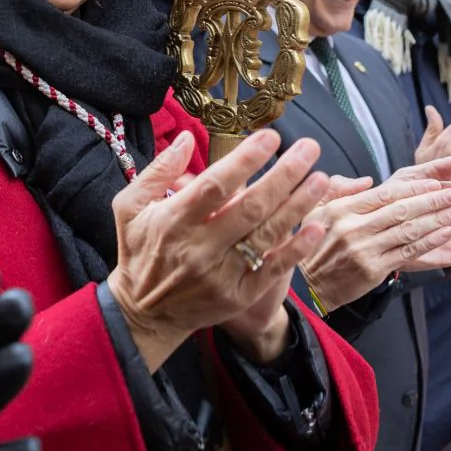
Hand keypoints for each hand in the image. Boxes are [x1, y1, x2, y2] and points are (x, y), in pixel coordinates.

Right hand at [107, 130, 331, 370]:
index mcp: (173, 221)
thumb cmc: (140, 251)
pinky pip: (272, 269)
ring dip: (297, 205)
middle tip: (309, 148)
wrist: (145, 313)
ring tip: (320, 178)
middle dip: (283, 174)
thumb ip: (158, 170)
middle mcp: (199, 248)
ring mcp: (221, 274)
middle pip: (249, 206)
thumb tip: (188, 138)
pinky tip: (314, 226)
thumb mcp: (131, 207)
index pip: (215, 185)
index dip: (245, 160)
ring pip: (266, 234)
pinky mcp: (237, 295)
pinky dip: (295, 248)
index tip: (271, 137)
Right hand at [293, 156, 450, 313]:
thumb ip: (339, 190)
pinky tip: (445, 234)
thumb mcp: (316, 211)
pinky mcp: (373, 270)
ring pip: (408, 231)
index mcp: (342, 210)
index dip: (413, 188)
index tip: (435, 183)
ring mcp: (364, 250)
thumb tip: (367, 181)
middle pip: (401, 210)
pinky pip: (407, 252)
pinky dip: (429, 242)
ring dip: (437, 220)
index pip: (385, 194)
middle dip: (433, 201)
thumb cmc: (314, 246)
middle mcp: (353, 228)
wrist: (309, 287)